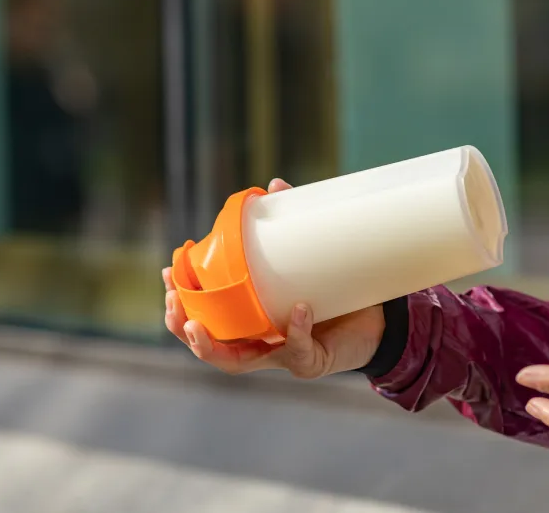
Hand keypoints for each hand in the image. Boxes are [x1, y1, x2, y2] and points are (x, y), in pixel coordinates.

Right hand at [163, 178, 386, 378]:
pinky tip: (299, 309)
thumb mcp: (308, 260)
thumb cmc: (336, 292)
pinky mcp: (308, 364)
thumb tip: (274, 184)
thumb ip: (291, 226)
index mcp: (250, 320)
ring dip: (211, 346)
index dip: (180, 300)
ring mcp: (280, 357)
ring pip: (235, 362)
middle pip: (207, 345)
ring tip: (198, 324)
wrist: (379, 323)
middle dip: (183, 326)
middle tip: (173, 302)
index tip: (169, 272)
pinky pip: (298, 349)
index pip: (203, 315)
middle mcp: (258, 344)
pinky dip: (296, 330)